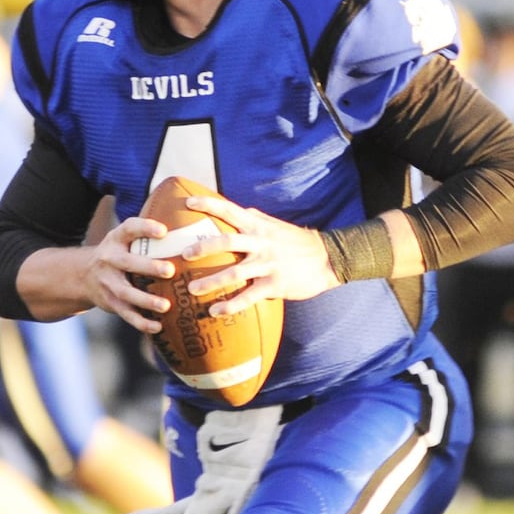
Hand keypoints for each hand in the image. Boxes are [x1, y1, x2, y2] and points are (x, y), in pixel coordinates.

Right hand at [81, 216, 178, 332]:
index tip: (164, 230)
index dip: (145, 228)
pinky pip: (126, 314)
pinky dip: (141, 322)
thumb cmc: (120, 253)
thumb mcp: (126, 239)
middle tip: (171, 270)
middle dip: (148, 267)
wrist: (83, 276)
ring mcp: (107, 282)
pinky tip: (158, 327)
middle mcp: (108, 259)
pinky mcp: (110, 303)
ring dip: (146, 300)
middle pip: (126, 262)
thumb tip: (191, 221)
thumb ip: (147, 234)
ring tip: (166, 306)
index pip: (128, 228)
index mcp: (116, 239)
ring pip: (125, 293)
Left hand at [178, 194, 341, 316]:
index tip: (188, 201)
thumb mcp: (276, 225)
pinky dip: (230, 305)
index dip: (208, 203)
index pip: (230, 209)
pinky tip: (215, 311)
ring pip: (234, 272)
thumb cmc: (298, 242)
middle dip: (203, 247)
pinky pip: (248, 296)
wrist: (328, 259)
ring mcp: (268, 264)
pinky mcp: (275, 284)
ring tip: (191, 290)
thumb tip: (238, 210)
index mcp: (259, 226)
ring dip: (211, 281)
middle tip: (184, 255)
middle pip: (227, 241)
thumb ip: (256, 218)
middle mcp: (261, 243)